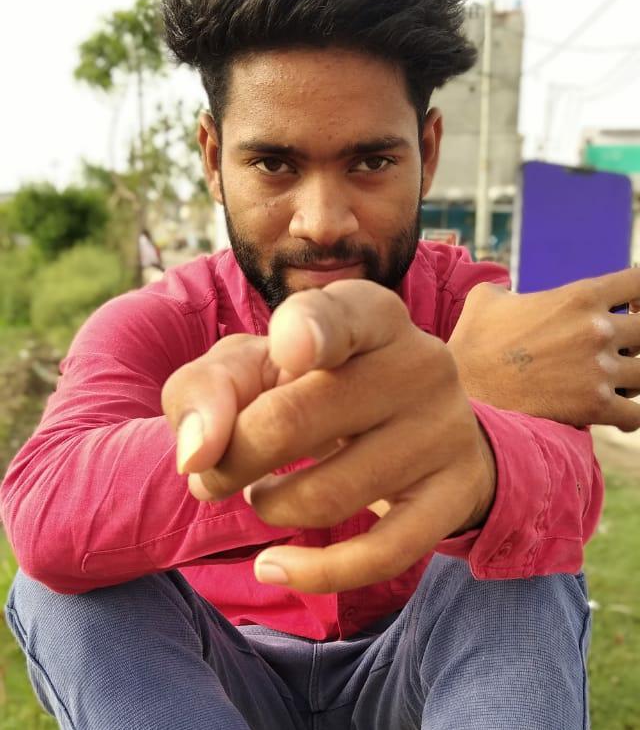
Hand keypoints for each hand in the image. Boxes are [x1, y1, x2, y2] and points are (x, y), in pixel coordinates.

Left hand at [162, 281, 494, 593]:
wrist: (419, 427)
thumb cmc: (317, 387)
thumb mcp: (258, 367)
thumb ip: (207, 389)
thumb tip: (197, 456)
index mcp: (367, 315)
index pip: (334, 317)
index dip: (307, 333)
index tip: (287, 355)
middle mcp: (417, 362)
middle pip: (294, 421)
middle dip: (232, 460)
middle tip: (215, 475)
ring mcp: (443, 430)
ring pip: (327, 495)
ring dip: (268, 507)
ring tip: (261, 495)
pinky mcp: (454, 496)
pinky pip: (382, 554)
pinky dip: (314, 573)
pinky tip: (272, 565)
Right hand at [448, 268, 639, 430]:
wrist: (464, 390)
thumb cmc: (473, 342)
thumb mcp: (488, 297)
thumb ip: (511, 285)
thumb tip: (511, 291)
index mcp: (580, 297)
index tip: (632, 305)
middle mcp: (598, 330)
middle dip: (637, 339)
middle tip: (619, 349)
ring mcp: (600, 369)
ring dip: (634, 377)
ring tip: (616, 382)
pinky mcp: (595, 406)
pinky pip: (636, 414)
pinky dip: (629, 415)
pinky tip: (615, 412)